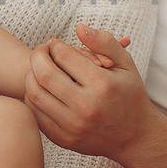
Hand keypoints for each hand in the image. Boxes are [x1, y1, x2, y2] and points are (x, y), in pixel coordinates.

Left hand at [24, 24, 149, 157]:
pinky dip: (33, 97)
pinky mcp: (63, 139)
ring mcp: (73, 126)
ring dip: (31, 75)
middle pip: (44, 74)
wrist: (135, 137)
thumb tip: (79, 28)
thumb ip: (104, 42)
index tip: (56, 43)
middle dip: (38, 56)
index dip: (55, 45)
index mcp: (102, 85)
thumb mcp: (125, 64)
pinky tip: (42, 88)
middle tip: (42, 51)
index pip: (64, 56)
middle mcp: (86, 107)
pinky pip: (35, 113)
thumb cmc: (130, 95)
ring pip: (35, 94)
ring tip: (39, 68)